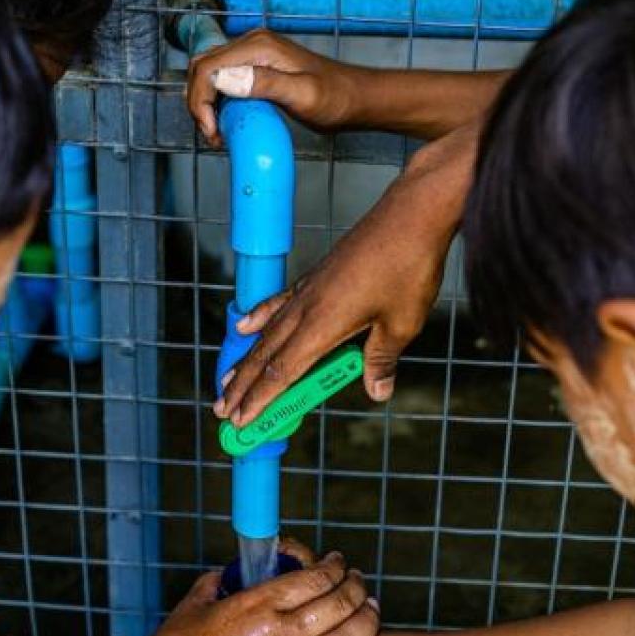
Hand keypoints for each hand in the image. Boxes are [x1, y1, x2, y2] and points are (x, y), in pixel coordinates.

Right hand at [148, 550, 395, 635]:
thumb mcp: (196, 601)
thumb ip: (217, 583)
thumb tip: (228, 575)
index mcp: (259, 604)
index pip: (315, 578)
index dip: (333, 567)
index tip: (337, 563)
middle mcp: (282, 634)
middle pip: (339, 604)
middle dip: (355, 588)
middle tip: (358, 582)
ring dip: (367, 623)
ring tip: (372, 611)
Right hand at [186, 29, 368, 147]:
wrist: (355, 98)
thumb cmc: (336, 98)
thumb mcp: (303, 95)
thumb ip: (265, 84)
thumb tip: (224, 79)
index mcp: (259, 46)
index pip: (208, 67)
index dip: (200, 100)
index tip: (211, 130)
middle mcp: (252, 44)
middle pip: (202, 68)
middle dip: (199, 104)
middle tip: (213, 136)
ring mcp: (254, 54)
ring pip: (209, 75)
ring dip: (205, 105)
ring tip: (219, 134)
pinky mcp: (257, 67)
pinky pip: (224, 81)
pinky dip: (217, 103)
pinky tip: (227, 125)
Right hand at [214, 124, 475, 424]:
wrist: (412, 214)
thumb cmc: (409, 267)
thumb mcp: (402, 323)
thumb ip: (382, 359)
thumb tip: (377, 391)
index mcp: (323, 325)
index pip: (282, 371)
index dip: (260, 399)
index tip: (241, 420)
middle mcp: (307, 307)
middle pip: (266, 354)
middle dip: (243, 385)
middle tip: (222, 410)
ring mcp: (309, 289)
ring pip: (268, 331)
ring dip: (247, 358)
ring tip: (227, 380)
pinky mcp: (316, 276)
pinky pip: (279, 303)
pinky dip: (260, 317)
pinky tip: (246, 325)